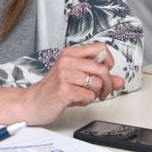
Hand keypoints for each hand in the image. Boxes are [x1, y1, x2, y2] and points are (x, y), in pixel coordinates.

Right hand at [0, 42, 124, 124]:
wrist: (32, 103)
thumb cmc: (53, 90)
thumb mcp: (77, 79)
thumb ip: (98, 77)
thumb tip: (119, 80)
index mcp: (71, 53)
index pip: (101, 48)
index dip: (108, 62)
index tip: (105, 72)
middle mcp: (67, 60)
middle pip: (102, 69)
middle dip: (108, 84)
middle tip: (103, 92)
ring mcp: (64, 74)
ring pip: (97, 83)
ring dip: (94, 94)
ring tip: (83, 95)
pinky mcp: (64, 89)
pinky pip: (88, 96)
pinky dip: (85, 101)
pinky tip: (75, 100)